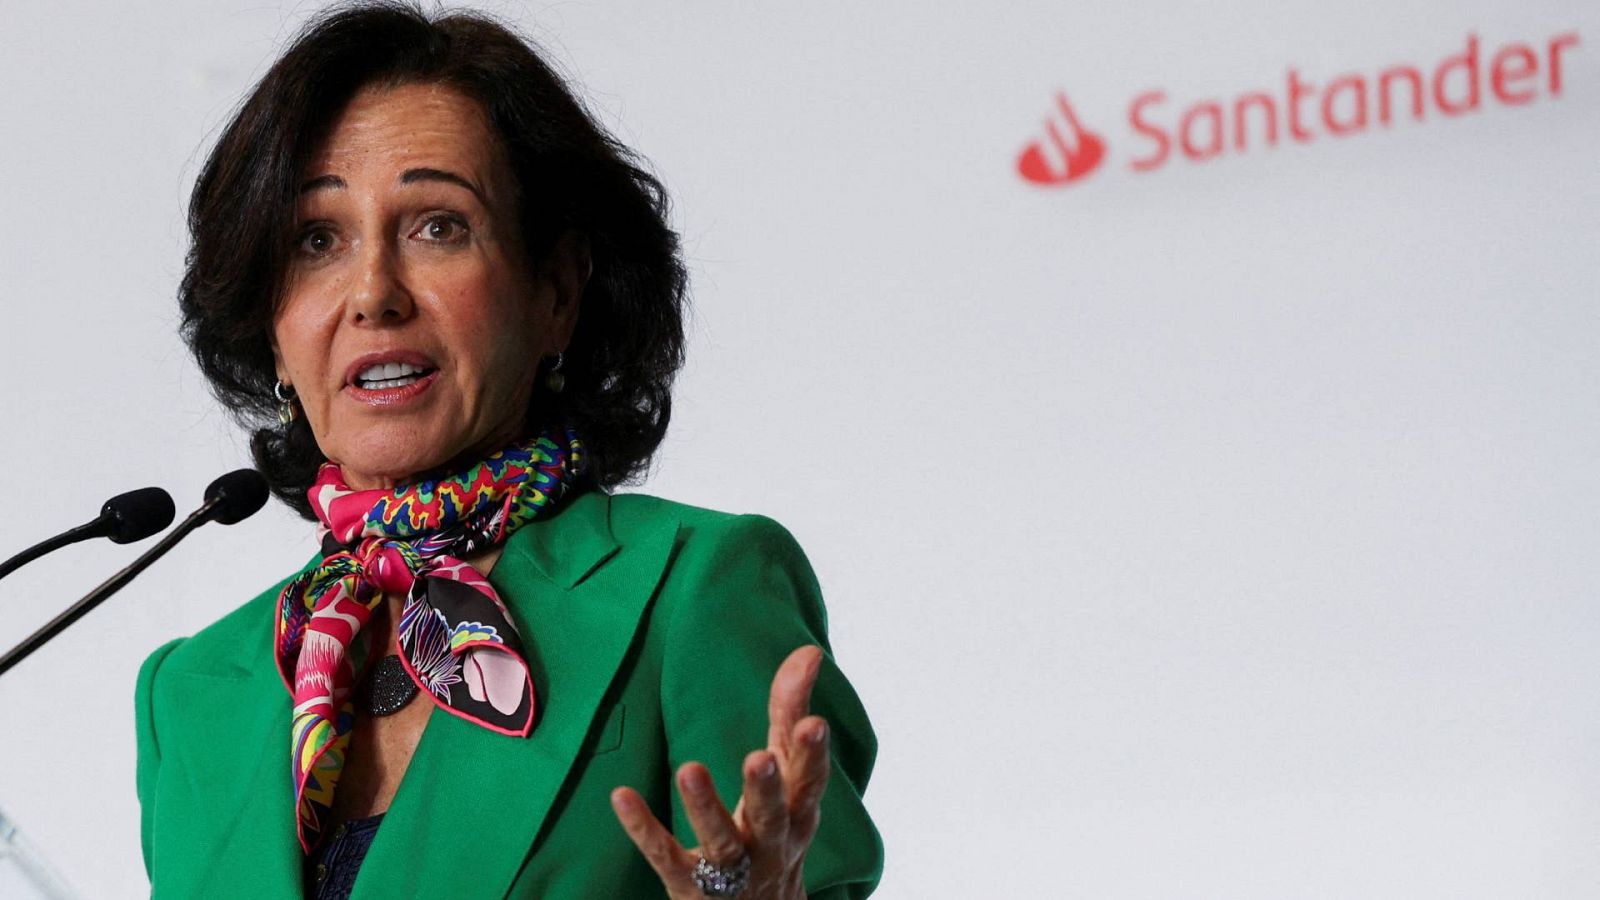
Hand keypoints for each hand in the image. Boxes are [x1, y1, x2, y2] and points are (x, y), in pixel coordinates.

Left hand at [611, 644, 831, 898]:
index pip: (810, 782)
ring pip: (721, 843)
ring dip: (706, 808)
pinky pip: (665, 857)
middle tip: (761, 757)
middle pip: (771, 817)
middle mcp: (771, 844)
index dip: (813, 755)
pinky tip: (622, 797)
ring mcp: (731, 870)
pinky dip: (645, 829)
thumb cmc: (773, 831)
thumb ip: (790, 715)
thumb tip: (808, 652)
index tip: (813, 724)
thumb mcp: (788, 779)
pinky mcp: (689, 886)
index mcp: (798, 814)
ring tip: (689, 769)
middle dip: (767, 788)